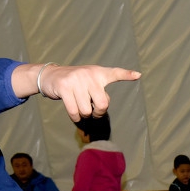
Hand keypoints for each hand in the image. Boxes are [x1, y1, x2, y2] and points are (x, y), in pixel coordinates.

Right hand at [15, 63, 141, 120]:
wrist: (51, 75)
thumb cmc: (76, 83)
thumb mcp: (90, 82)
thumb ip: (100, 92)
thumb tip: (102, 108)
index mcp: (98, 73)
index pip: (115, 73)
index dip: (127, 75)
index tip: (138, 75)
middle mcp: (89, 74)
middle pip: (102, 104)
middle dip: (98, 113)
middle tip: (93, 111)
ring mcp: (76, 80)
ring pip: (86, 111)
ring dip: (83, 115)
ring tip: (79, 107)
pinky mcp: (64, 87)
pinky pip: (74, 112)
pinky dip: (75, 118)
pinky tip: (74, 113)